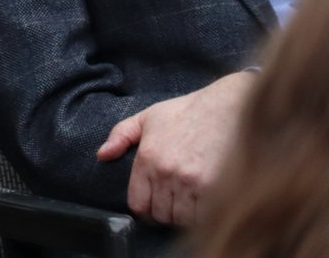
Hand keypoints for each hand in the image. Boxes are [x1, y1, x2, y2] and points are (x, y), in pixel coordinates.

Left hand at [96, 71, 254, 225]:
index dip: (146, 209)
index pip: (138, 204)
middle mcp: (165, 173)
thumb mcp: (147, 117)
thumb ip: (120, 135)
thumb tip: (102, 155)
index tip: (155, 204)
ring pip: (181, 219)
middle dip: (166, 211)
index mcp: (147, 159)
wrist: (226, 108)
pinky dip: (203, 216)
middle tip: (176, 201)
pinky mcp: (214, 189)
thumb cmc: (186, 112)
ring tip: (191, 202)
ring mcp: (189, 182)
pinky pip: (202, 218)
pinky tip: (206, 203)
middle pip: (160, 214)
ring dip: (185, 215)